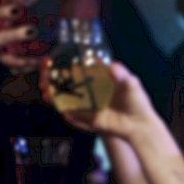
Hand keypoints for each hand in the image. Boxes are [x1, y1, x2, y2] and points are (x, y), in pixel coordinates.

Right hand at [0, 2, 40, 73]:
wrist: (31, 29)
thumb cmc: (25, 11)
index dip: (2, 13)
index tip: (18, 10)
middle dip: (14, 35)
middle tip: (32, 30)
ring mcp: (2, 53)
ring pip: (6, 59)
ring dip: (21, 59)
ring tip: (39, 56)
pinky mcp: (13, 64)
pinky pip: (20, 69)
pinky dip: (32, 66)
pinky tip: (45, 61)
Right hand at [40, 60, 158, 139]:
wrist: (138, 125)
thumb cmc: (135, 101)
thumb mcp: (131, 84)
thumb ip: (121, 75)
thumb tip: (112, 66)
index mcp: (97, 77)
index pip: (76, 66)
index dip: (63, 62)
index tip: (53, 58)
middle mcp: (88, 89)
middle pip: (65, 81)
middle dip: (52, 76)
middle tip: (45, 71)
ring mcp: (85, 103)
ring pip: (64, 96)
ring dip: (52, 92)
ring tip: (45, 88)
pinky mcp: (85, 117)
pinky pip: (70, 112)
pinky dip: (62, 108)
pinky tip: (55, 104)